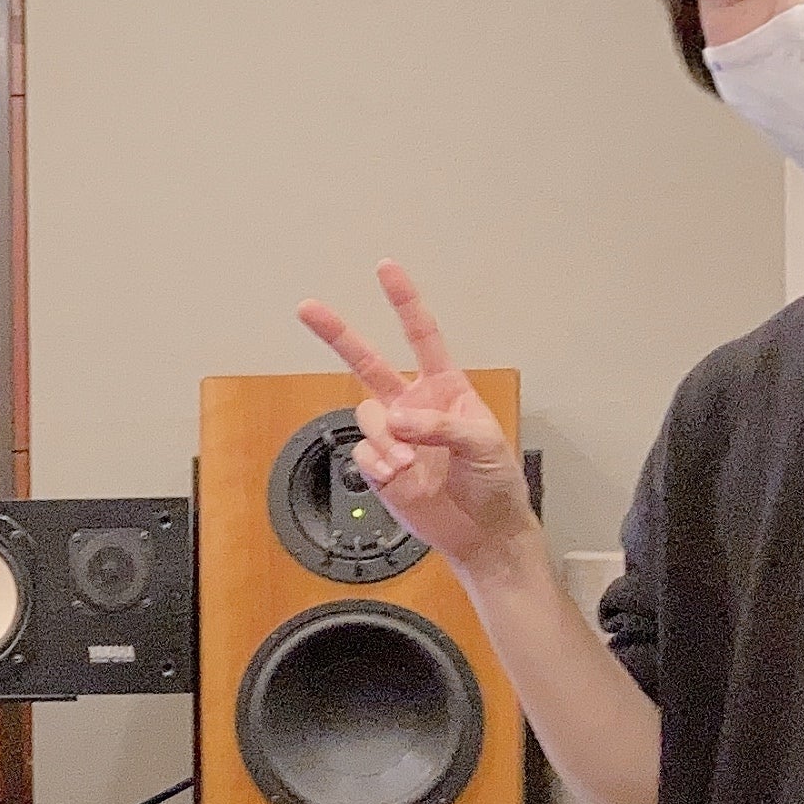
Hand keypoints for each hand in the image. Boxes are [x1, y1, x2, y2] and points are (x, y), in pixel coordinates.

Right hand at [295, 262, 534, 573]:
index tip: (386, 270)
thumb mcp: (483, 444)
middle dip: (337, 334)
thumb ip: (440, 426)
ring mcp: (394, 436)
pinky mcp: (380, 467)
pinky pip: (363, 453)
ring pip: (366, 417)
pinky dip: (379, 463)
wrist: (483, 533)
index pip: (422, 336)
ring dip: (384, 439)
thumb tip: (398, 421)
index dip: (403, 301)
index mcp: (446, 389)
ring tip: (407, 463)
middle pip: (367, 362)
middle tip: (308, 309)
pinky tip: (399, 475)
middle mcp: (414, 406)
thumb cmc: (495, 483)